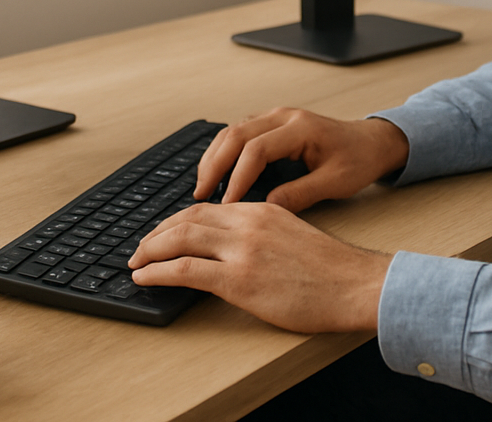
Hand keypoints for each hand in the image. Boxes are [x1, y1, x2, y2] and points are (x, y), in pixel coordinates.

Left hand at [127, 201, 390, 331]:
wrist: (355, 284)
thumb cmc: (332, 269)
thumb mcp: (293, 235)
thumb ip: (263, 233)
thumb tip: (236, 248)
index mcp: (261, 210)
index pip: (206, 208)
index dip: (177, 220)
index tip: (163, 233)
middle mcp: (247, 222)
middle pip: (187, 218)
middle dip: (157, 233)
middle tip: (141, 247)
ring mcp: (241, 250)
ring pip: (179, 239)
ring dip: (150, 250)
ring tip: (136, 262)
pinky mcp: (238, 279)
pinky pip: (184, 270)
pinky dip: (157, 271)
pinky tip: (145, 277)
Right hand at [196, 107, 409, 210]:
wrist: (371, 142)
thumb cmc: (358, 160)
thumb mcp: (335, 183)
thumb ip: (301, 194)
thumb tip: (266, 208)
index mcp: (301, 128)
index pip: (256, 150)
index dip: (238, 178)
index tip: (227, 204)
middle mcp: (284, 116)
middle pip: (236, 134)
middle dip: (214, 165)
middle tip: (200, 195)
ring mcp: (277, 117)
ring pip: (232, 130)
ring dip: (214, 157)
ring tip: (202, 186)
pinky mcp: (273, 123)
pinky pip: (239, 132)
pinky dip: (223, 151)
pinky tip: (216, 172)